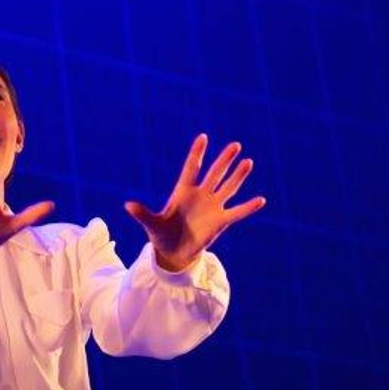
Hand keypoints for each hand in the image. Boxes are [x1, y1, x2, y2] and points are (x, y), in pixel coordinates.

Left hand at [125, 134, 266, 270]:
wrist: (174, 252)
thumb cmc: (161, 235)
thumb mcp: (152, 225)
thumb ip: (143, 214)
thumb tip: (127, 205)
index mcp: (182, 192)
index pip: (191, 168)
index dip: (197, 153)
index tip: (203, 137)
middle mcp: (200, 196)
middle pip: (214, 174)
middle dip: (224, 160)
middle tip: (235, 145)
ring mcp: (212, 207)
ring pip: (228, 188)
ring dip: (238, 176)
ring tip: (248, 162)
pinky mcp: (220, 222)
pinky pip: (237, 212)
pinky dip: (248, 207)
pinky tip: (260, 200)